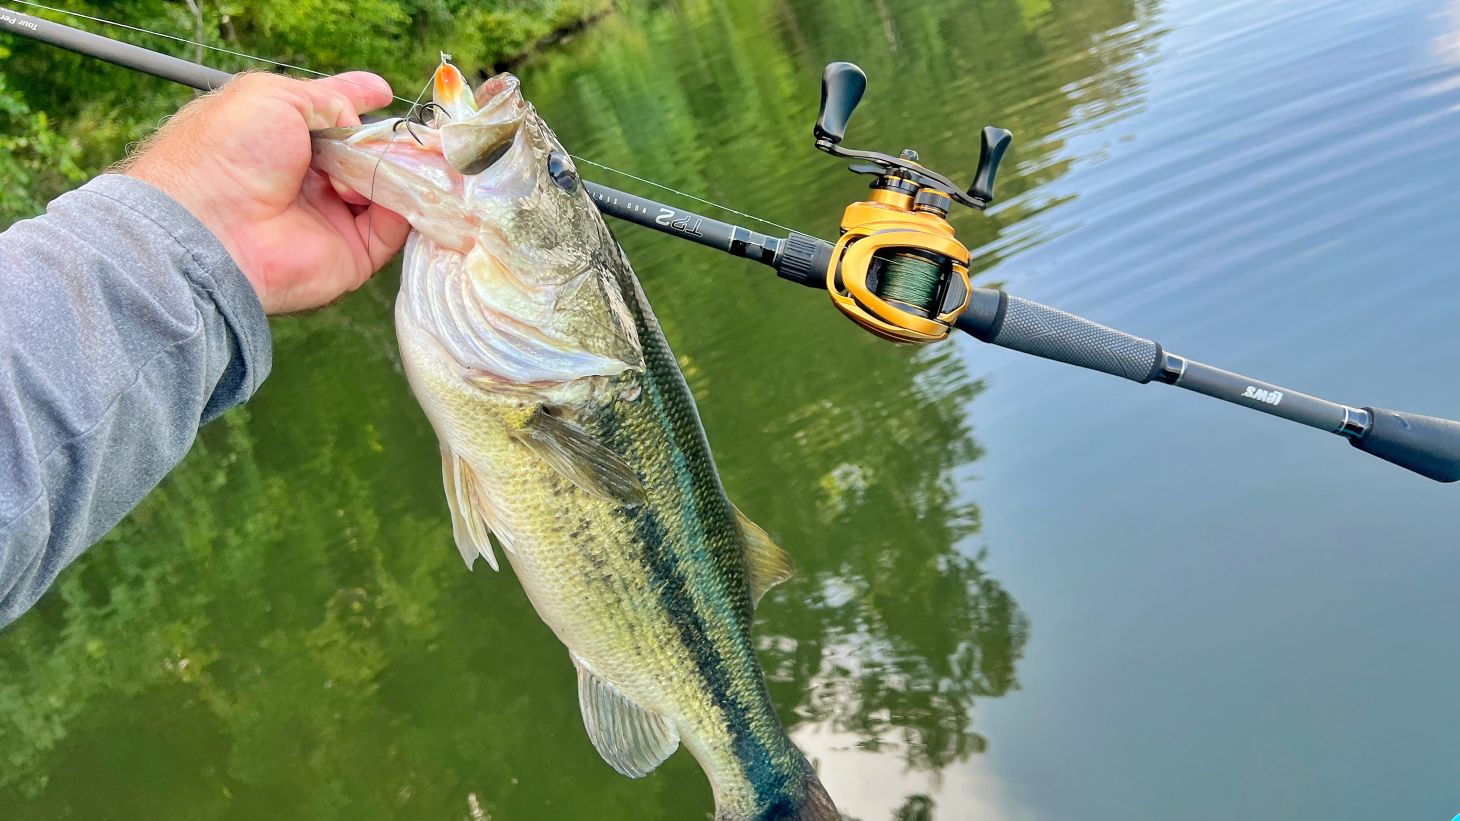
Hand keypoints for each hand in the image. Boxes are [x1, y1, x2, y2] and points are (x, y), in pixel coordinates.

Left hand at [126, 71, 409, 313]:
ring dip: (400, 170)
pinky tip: (405, 187)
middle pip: (366, 154)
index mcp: (285, 137)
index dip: (358, 98)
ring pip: (386, 187)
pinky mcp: (353, 253)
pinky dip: (407, 205)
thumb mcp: (275, 96)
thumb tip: (360, 127)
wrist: (214, 224)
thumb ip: (328, 99)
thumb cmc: (231, 151)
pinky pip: (393, 227)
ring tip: (401, 160)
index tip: (383, 90)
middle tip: (410, 135)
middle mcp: (310, 178)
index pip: (332, 115)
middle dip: (389, 141)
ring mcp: (333, 216)